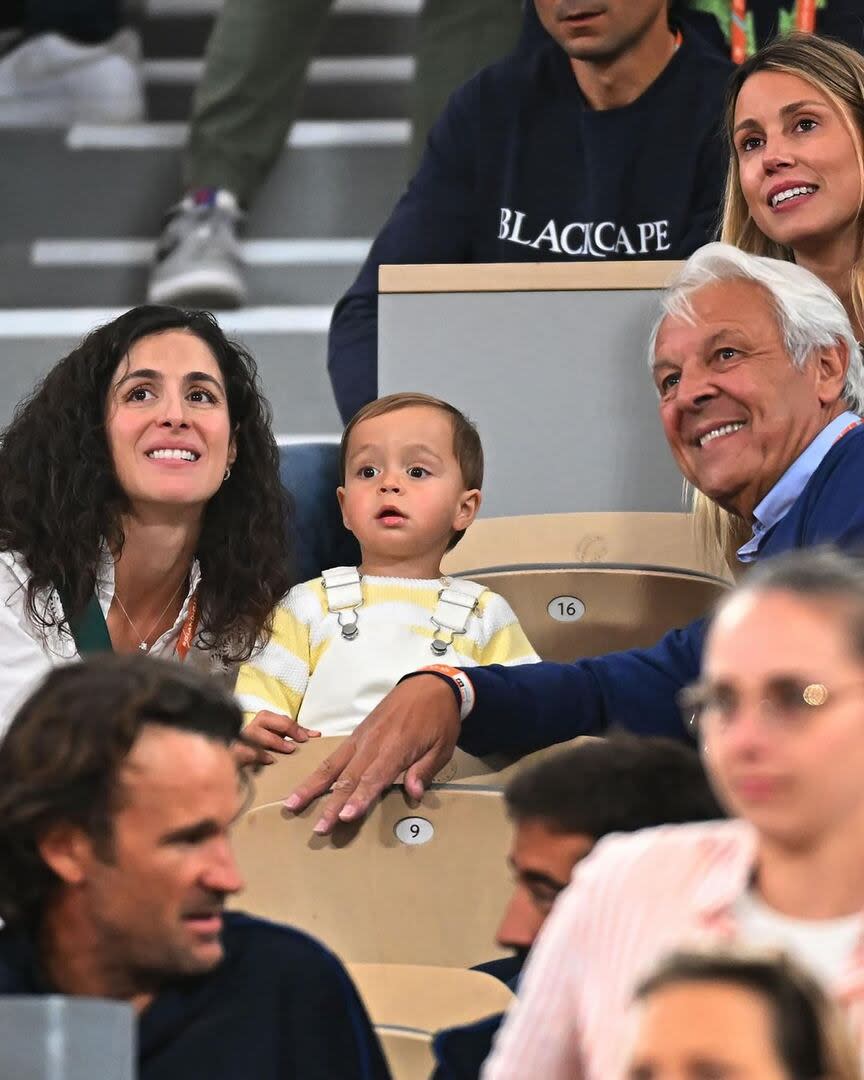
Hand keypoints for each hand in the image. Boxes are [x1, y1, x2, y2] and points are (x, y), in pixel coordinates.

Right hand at [232, 710, 320, 766]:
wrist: (235, 764)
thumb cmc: (262, 750)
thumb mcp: (280, 741)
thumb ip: (295, 736)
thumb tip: (317, 735)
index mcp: (264, 721)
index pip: (282, 719)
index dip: (296, 727)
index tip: (310, 738)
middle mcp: (251, 727)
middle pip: (264, 717)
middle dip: (284, 728)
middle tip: (296, 744)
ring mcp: (240, 739)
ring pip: (253, 732)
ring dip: (271, 741)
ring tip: (284, 752)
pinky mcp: (233, 753)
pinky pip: (241, 750)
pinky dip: (253, 754)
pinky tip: (267, 761)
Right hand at [285, 675, 460, 833]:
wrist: (429, 684)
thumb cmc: (439, 718)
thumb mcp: (442, 746)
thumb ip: (425, 770)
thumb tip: (412, 793)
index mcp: (397, 747)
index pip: (374, 777)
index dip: (359, 798)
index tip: (344, 816)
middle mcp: (373, 742)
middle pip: (348, 777)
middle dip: (332, 804)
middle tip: (318, 828)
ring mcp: (362, 737)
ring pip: (333, 764)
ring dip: (313, 786)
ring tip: (292, 804)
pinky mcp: (357, 734)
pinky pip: (335, 755)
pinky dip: (320, 771)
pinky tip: (307, 784)